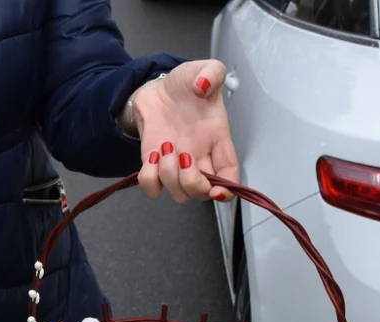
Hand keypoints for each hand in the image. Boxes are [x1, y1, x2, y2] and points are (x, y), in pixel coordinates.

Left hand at [131, 60, 238, 202]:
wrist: (158, 88)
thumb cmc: (184, 84)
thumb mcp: (204, 70)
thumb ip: (212, 72)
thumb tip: (204, 85)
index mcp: (218, 139)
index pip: (229, 174)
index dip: (227, 189)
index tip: (219, 189)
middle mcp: (198, 157)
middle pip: (202, 192)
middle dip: (194, 184)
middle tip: (184, 157)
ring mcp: (175, 163)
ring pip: (178, 193)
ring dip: (170, 176)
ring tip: (166, 147)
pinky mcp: (153, 164)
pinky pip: (151, 187)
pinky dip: (150, 178)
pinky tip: (152, 155)